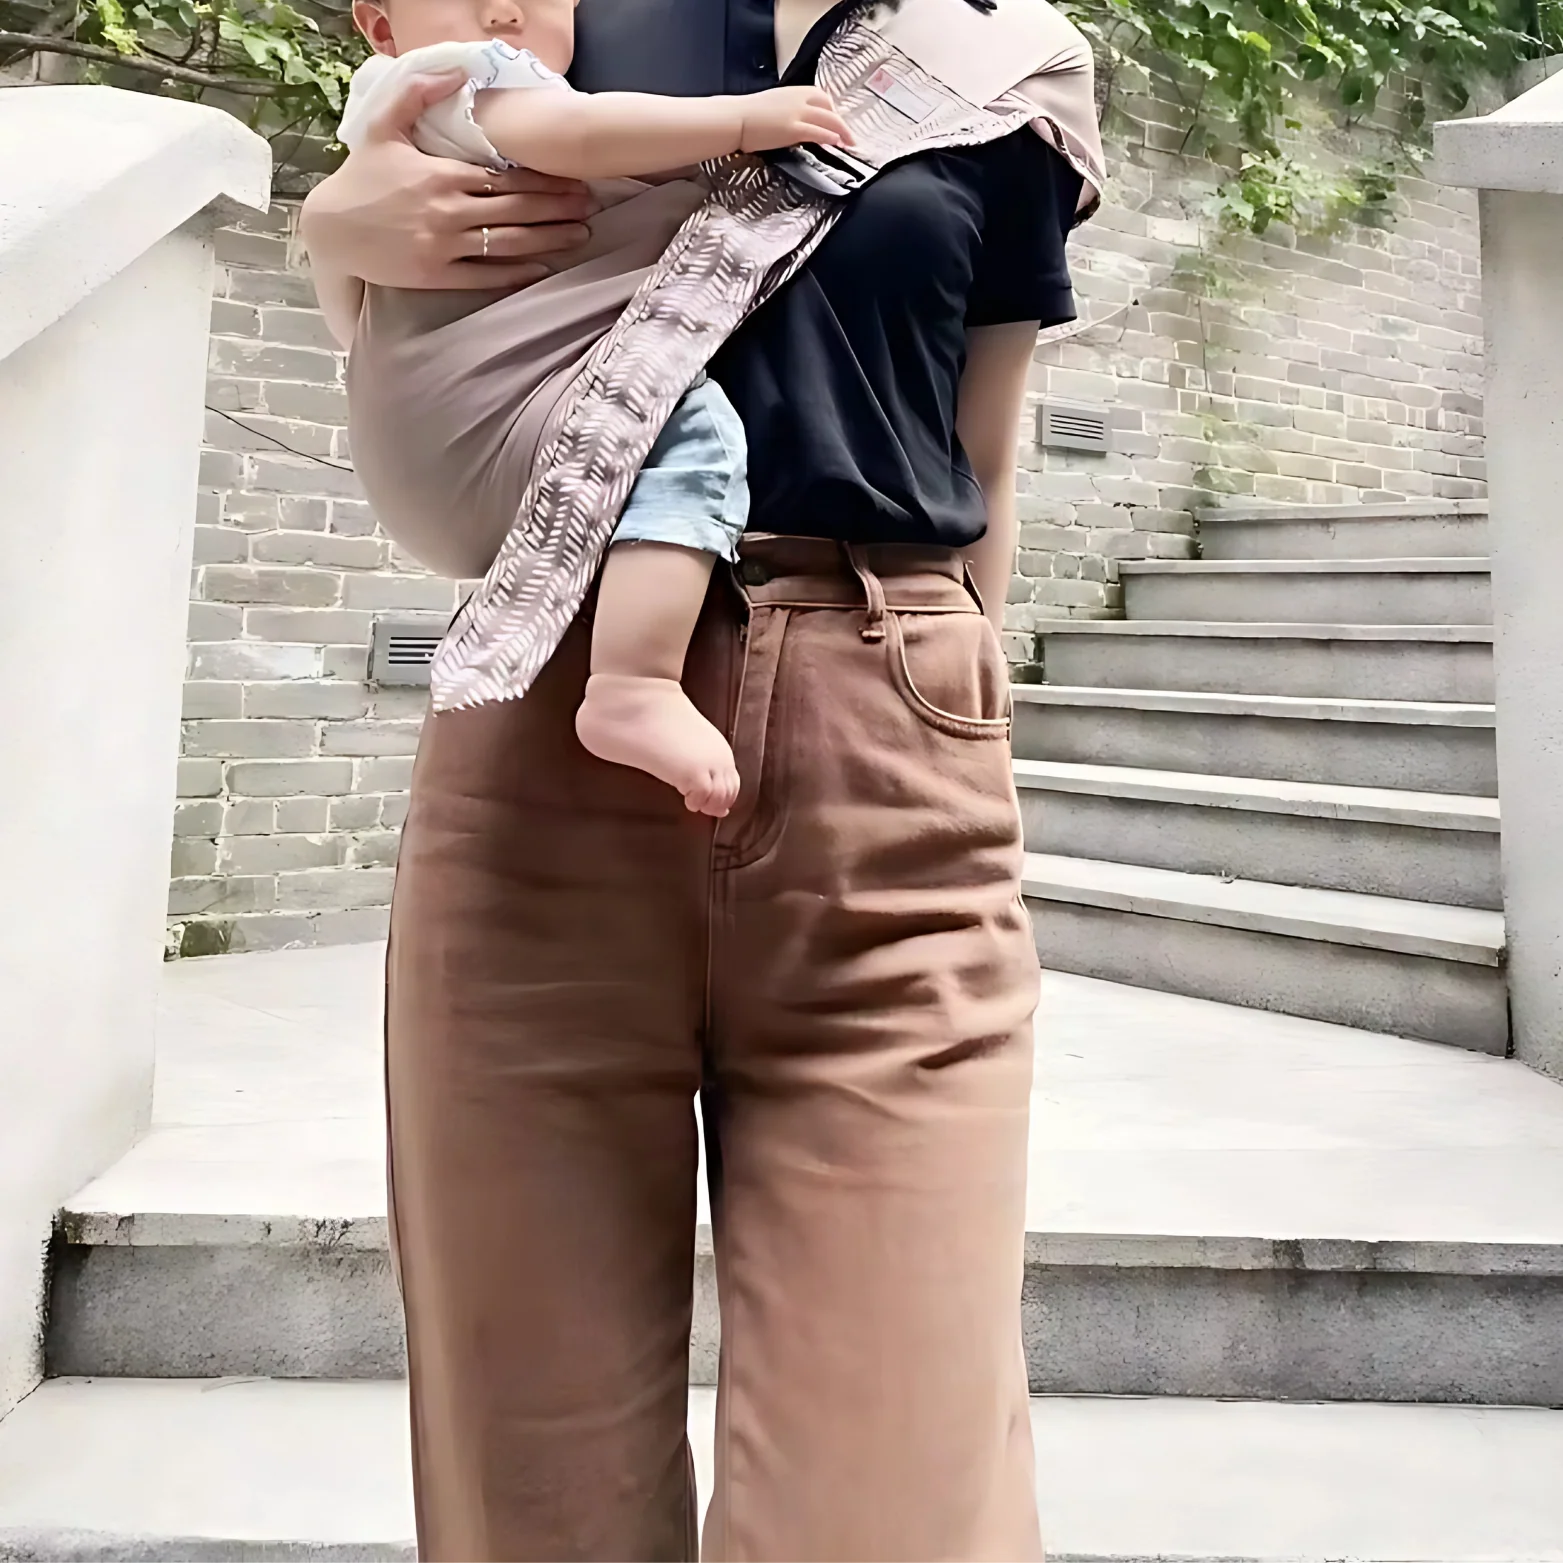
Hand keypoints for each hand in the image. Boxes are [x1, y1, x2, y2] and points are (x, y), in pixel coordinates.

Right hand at [301, 69, 598, 289]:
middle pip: (516, 211)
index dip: (543, 182)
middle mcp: (448, 210)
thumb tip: (458, 73)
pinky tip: (543, 269)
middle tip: (589, 206)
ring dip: (548, 240)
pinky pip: (486, 276)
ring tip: (579, 236)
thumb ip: (419, 95)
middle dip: (557, 208)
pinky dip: (517, 273)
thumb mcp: (383, 127)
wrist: (331, 230)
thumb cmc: (359, 179)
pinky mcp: (436, 275)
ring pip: (508, 243)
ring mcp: (444, 245)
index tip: (572, 180)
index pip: (506, 179)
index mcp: (442, 175)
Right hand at [738, 87, 850, 153]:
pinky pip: (818, 132)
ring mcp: (797, 114)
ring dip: (842, 131)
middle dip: (841, 121)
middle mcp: (798, 99)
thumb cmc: (746, 115)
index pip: (820, 96)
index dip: (831, 109)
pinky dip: (830, 137)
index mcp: (792, 92)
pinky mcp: (793, 129)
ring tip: (849, 143)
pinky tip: (836, 143)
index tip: (835, 120)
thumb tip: (792, 123)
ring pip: (829, 119)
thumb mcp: (771, 106)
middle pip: (829, 106)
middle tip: (848, 135)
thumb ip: (785, 111)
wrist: (734, 118)